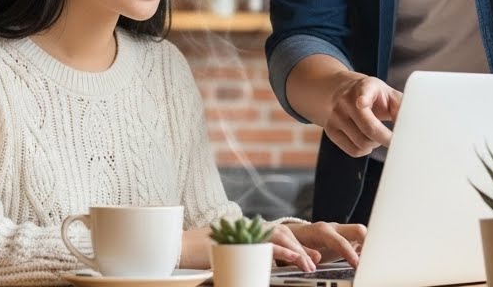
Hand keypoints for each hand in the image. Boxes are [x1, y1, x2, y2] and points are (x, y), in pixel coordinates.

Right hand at [183, 224, 320, 272]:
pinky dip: (284, 254)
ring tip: (310, 265)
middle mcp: (247, 226)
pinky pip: (268, 246)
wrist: (176, 247)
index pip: (275, 234)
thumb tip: (258, 266)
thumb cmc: (196, 254)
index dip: (294, 244)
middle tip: (316, 261)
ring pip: (279, 237)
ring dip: (297, 251)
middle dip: (301, 247)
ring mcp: (244, 231)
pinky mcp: (240, 240)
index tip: (309, 256)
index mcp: (246, 229)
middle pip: (282, 233)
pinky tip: (296, 261)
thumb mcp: (227, 255)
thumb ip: (245, 256)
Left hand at [287, 221, 366, 267]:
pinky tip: (369, 262)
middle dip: (368, 243)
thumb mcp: (297, 250)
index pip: (340, 241)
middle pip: (358, 230)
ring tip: (374, 263)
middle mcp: (335, 229)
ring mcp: (342, 232)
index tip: (357, 265)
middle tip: (373, 261)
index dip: (349, 253)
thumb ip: (305, 254)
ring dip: (370, 247)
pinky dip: (366, 251)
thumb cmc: (296, 244)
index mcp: (322, 231)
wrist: (295, 235)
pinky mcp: (346, 239)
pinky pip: (361, 242)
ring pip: (362, 235)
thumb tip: (316, 259)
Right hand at [324, 73, 401, 156]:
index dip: (363, 98)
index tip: (361, 103)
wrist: (338, 90)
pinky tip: (367, 140)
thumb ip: (401, 106)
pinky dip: (365, 150)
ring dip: (375, 144)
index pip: (363, 92)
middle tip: (396, 141)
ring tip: (378, 135)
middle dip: (386, 138)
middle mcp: (346, 100)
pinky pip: (353, 151)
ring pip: (362, 143)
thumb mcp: (386, 92)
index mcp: (364, 87)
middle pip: (368, 127)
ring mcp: (335, 115)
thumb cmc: (371, 94)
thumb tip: (415, 124)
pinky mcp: (330, 130)